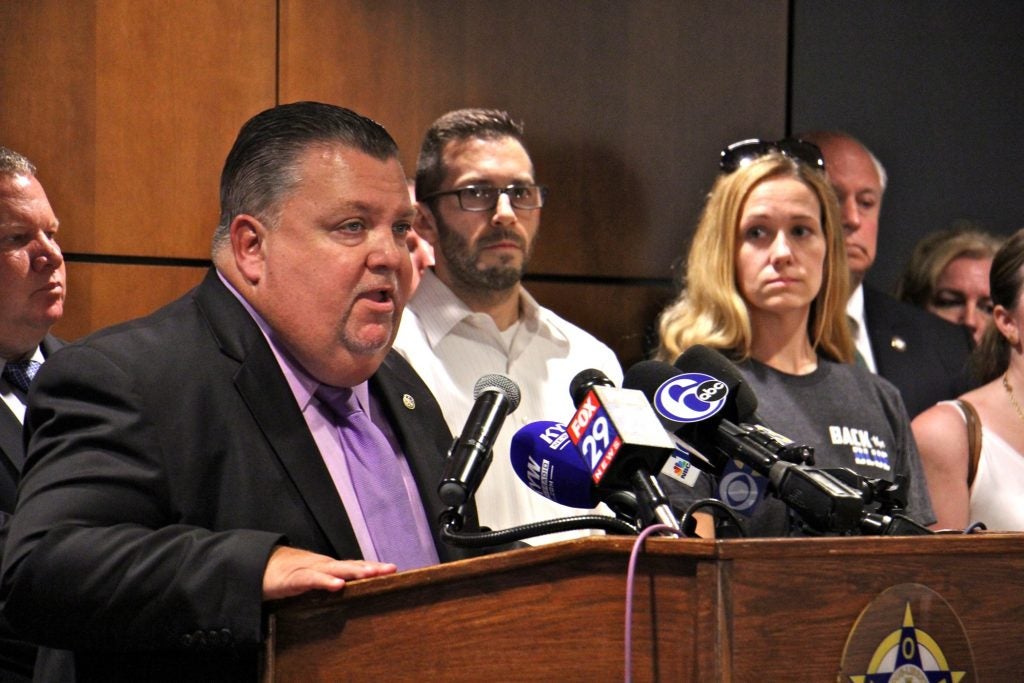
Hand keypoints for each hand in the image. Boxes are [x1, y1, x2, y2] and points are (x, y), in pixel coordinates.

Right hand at [262, 546, 396, 600]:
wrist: (259, 566)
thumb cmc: (289, 574)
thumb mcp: (314, 581)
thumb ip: (330, 585)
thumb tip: (349, 594)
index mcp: (330, 568)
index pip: (356, 566)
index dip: (374, 568)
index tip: (395, 571)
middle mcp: (324, 565)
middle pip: (351, 565)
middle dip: (372, 567)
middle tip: (391, 570)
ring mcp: (311, 569)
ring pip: (336, 568)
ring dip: (355, 571)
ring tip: (372, 573)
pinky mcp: (296, 578)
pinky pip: (313, 579)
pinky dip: (326, 581)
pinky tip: (338, 585)